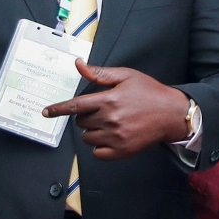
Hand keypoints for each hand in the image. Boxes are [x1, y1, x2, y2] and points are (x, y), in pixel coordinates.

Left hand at [42, 61, 190, 159]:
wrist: (172, 114)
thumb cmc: (149, 92)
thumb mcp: (126, 76)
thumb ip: (100, 73)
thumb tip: (79, 65)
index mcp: (109, 100)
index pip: (75, 106)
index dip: (58, 109)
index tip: (46, 112)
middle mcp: (111, 120)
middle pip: (81, 122)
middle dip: (86, 115)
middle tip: (102, 110)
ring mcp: (116, 138)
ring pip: (87, 138)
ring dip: (92, 131)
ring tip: (109, 122)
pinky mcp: (123, 151)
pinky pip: (98, 153)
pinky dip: (99, 146)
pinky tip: (110, 137)